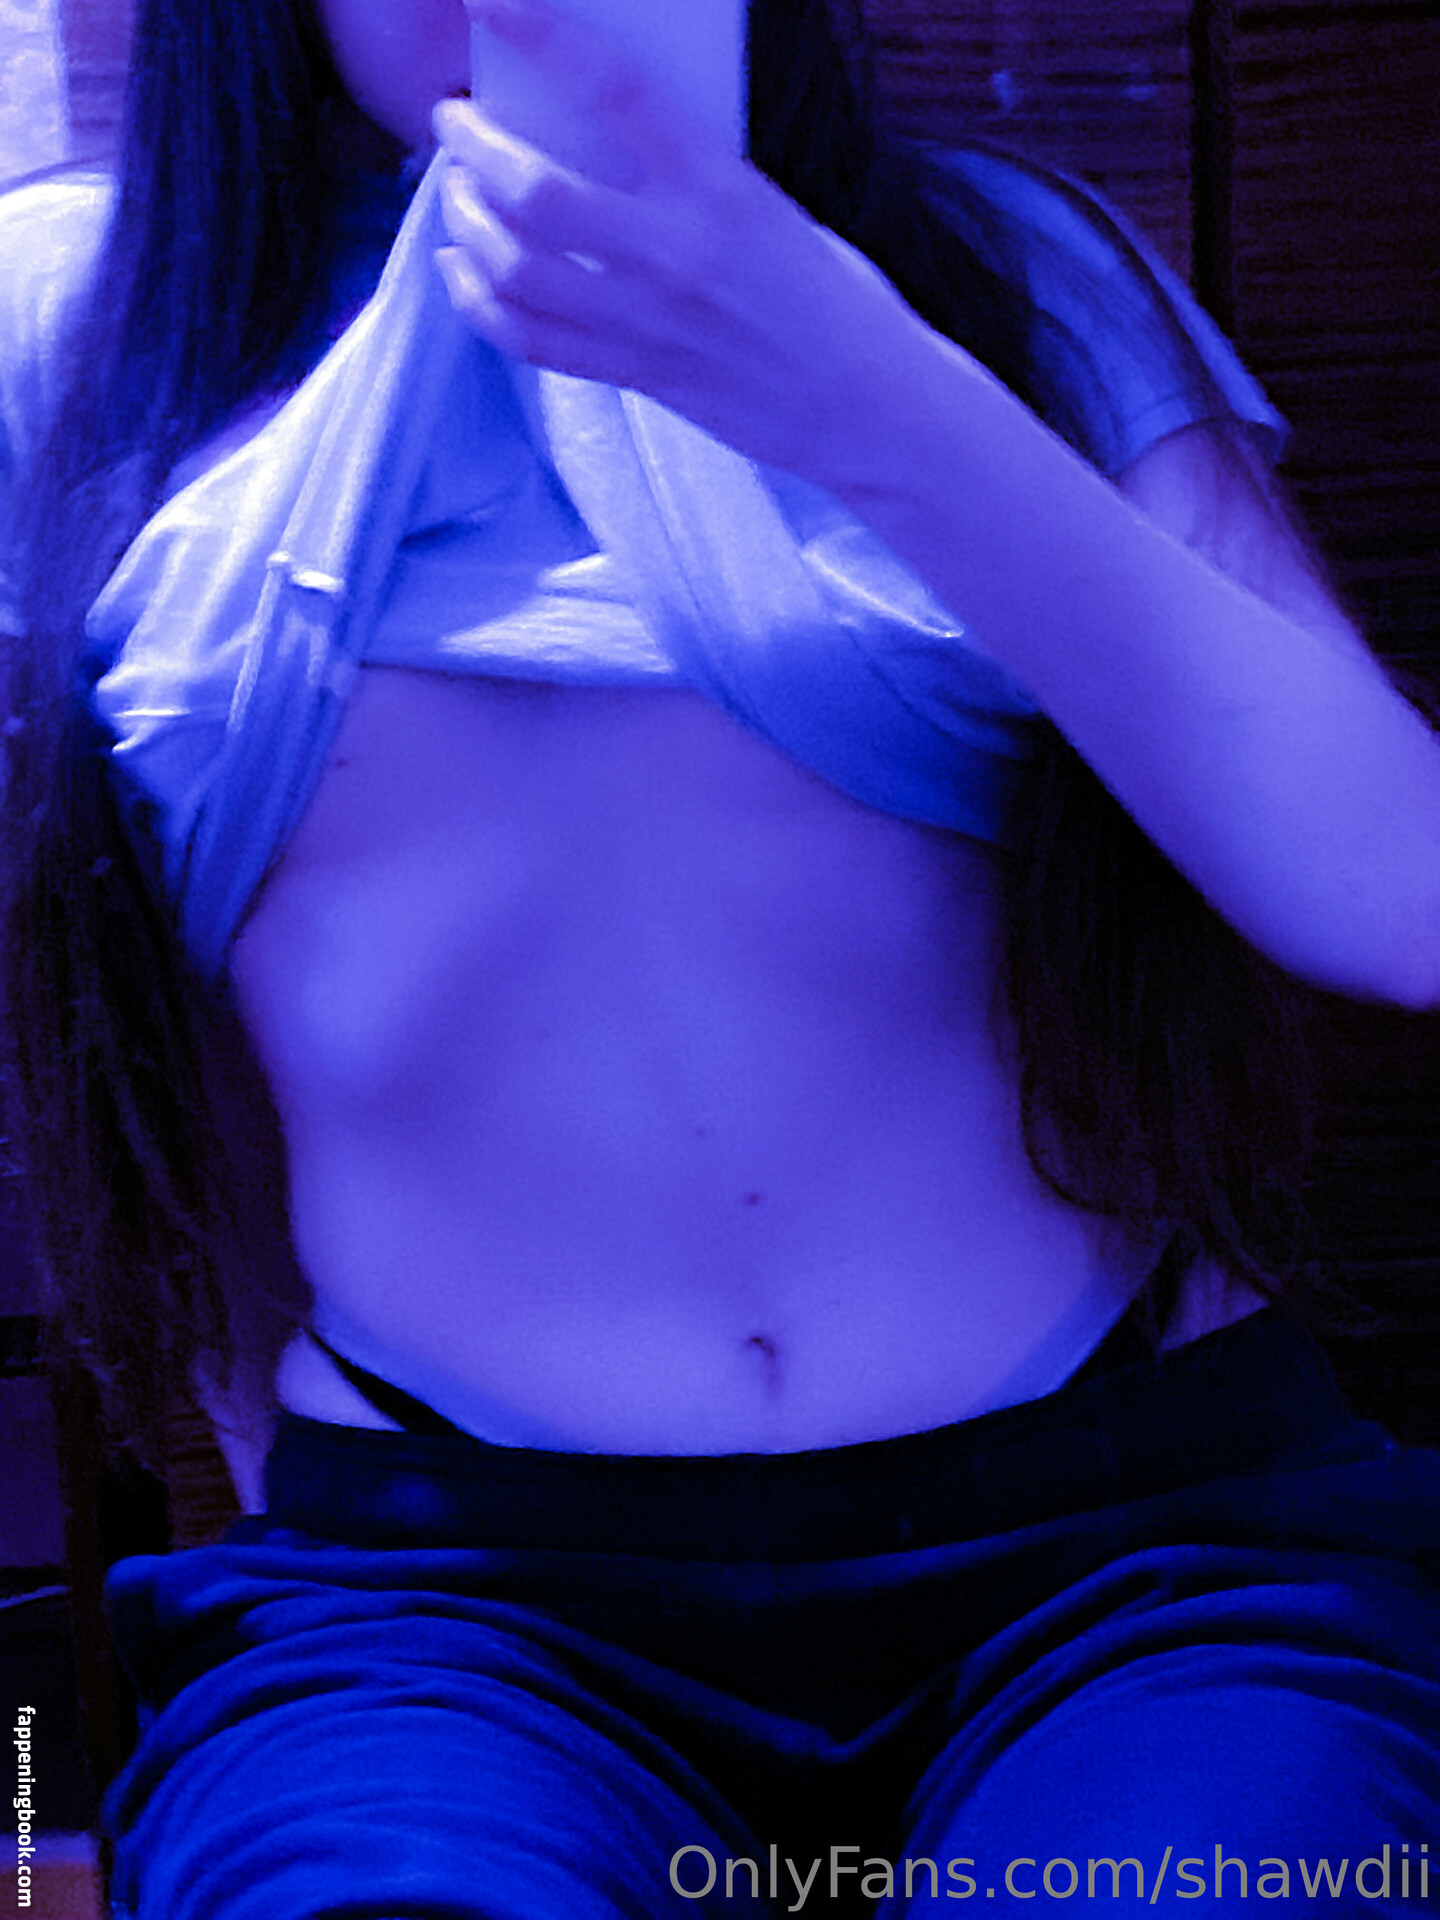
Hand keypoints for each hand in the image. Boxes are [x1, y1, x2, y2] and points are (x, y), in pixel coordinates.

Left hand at [431, 0, 932, 480]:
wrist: (867, 404)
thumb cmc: (832, 296)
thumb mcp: (768, 207)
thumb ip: (688, 177)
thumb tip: (601, 140)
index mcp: (720, 188)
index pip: (616, 91)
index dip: (543, 36)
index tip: (494, 2)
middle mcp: (676, 253)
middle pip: (534, 192)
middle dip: (471, 149)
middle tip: (453, 125)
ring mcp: (650, 322)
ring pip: (516, 270)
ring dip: (464, 223)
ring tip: (454, 196)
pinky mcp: (636, 376)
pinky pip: (530, 341)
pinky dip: (479, 302)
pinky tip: (462, 271)